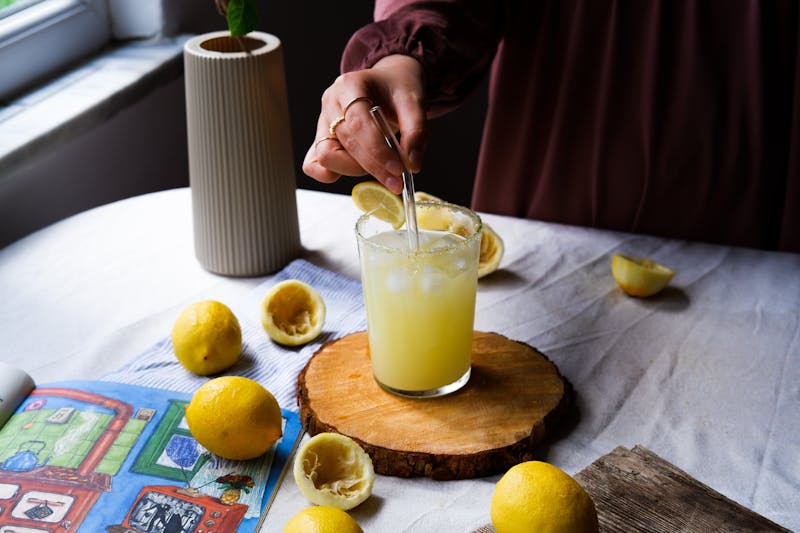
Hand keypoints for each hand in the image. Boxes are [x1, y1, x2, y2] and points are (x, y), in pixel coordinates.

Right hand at [302, 55, 426, 193]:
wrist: (387, 83)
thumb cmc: (396, 89)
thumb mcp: (415, 101)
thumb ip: (416, 132)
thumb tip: (412, 164)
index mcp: (349, 85)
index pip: (358, 123)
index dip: (377, 150)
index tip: (398, 168)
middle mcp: (330, 103)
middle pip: (344, 143)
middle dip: (372, 167)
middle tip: (397, 180)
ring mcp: (322, 122)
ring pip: (326, 156)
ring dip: (354, 170)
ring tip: (380, 169)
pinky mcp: (322, 140)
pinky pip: (314, 164)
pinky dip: (332, 174)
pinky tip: (358, 173)